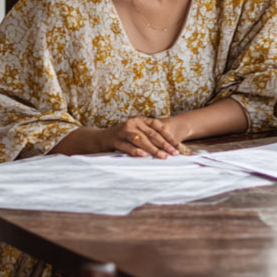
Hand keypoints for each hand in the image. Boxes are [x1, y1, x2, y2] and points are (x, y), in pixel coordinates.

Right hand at [52, 116, 181, 157]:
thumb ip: (149, 135)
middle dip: (164, 144)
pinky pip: (127, 146)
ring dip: (153, 149)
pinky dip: (135, 151)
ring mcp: (123, 131)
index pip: (158, 126)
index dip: (169, 136)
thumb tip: (169, 146)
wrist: (99, 138)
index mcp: (140, 120)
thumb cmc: (122, 138)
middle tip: (174, 153)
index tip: (178, 146)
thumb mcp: (136, 132)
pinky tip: (143, 156)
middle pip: (151, 134)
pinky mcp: (115, 140)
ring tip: (163, 156)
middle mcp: (133, 123)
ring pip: (141, 140)